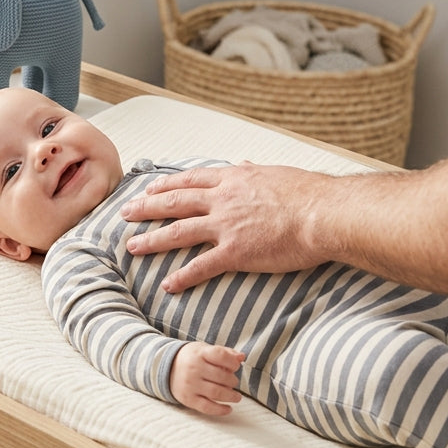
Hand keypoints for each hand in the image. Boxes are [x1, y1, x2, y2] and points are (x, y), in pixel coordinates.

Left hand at [120, 162, 329, 291]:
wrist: (323, 213)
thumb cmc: (308, 193)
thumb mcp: (276, 173)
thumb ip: (254, 171)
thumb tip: (243, 163)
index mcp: (233, 179)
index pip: (190, 180)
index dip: (166, 185)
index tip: (149, 190)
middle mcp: (223, 199)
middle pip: (174, 202)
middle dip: (146, 208)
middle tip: (124, 213)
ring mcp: (226, 226)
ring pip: (179, 231)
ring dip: (152, 240)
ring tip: (132, 248)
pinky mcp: (236, 252)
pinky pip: (202, 266)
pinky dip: (183, 276)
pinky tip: (167, 284)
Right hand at [171, 343, 244, 415]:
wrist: (168, 367)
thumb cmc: (193, 358)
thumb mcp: (205, 350)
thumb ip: (225, 353)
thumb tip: (241, 357)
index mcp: (199, 354)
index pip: (220, 355)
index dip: (232, 362)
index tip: (235, 367)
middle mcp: (194, 368)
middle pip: (221, 376)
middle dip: (233, 381)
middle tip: (233, 382)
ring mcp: (190, 385)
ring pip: (216, 393)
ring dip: (231, 396)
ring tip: (236, 397)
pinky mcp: (188, 399)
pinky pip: (207, 407)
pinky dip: (220, 410)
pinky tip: (228, 409)